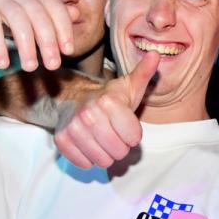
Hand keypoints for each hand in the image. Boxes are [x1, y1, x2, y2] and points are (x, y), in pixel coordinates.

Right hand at [0, 0, 76, 71]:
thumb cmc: (4, 11)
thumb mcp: (30, 12)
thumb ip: (52, 14)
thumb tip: (77, 14)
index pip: (55, 8)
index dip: (64, 29)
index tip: (68, 51)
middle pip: (38, 15)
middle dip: (48, 41)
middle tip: (53, 65)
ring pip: (17, 20)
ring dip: (26, 46)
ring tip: (30, 67)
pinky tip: (2, 63)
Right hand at [53, 50, 160, 168]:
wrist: (75, 98)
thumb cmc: (109, 97)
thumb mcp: (129, 86)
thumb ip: (144, 73)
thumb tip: (156, 54)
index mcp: (109, 102)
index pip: (134, 138)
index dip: (133, 135)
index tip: (127, 125)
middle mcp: (88, 115)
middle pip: (119, 152)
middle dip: (121, 146)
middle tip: (115, 134)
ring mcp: (73, 128)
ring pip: (103, 161)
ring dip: (106, 155)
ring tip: (103, 140)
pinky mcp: (62, 140)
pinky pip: (84, 164)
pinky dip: (90, 159)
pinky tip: (90, 145)